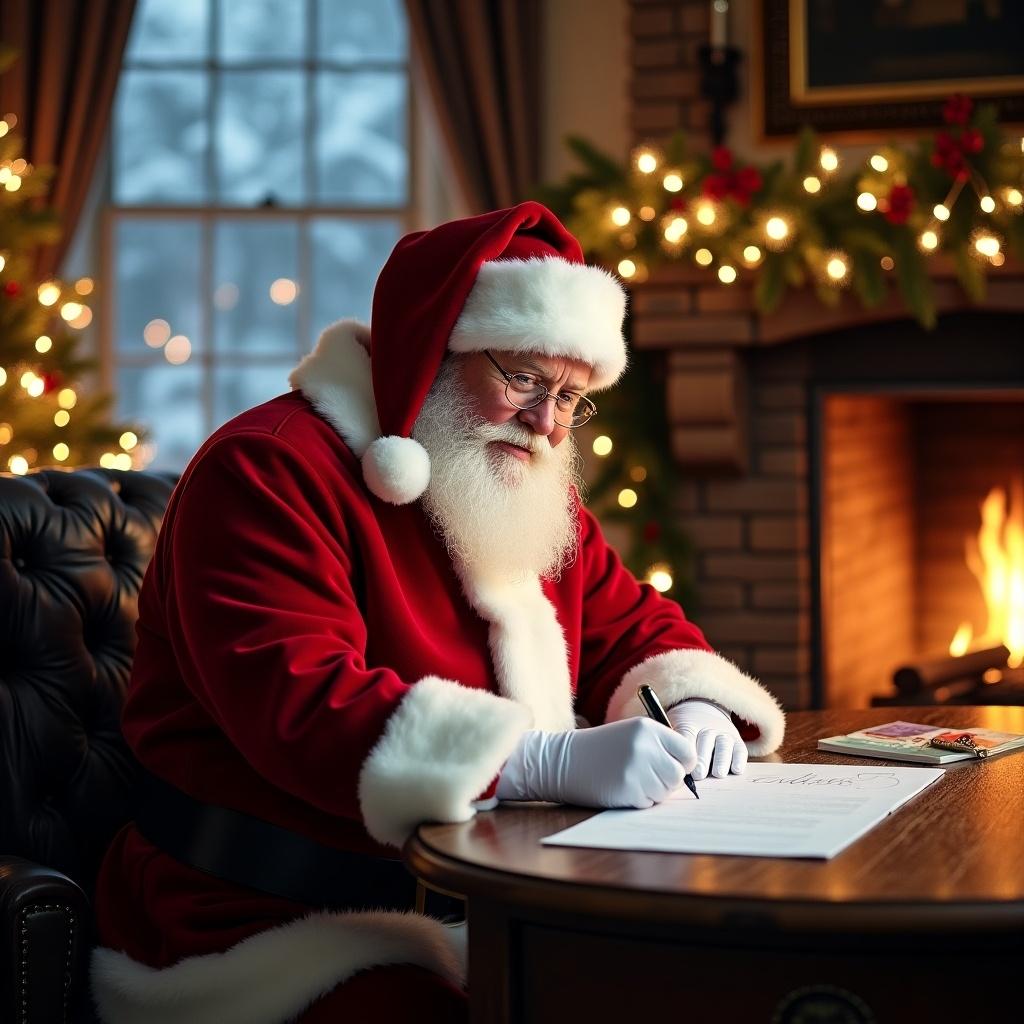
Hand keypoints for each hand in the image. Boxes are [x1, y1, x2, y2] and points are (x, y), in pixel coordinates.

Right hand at [496, 717, 697, 808]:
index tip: (669, 766)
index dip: (681, 763)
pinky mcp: (627, 790)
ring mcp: (637, 769)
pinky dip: (639, 801)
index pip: (687, 752)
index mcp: (648, 728)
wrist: (563, 760)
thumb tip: (690, 770)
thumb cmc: (600, 749)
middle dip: (667, 781)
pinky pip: (649, 803)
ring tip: (630, 780)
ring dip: (653, 792)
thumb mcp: (631, 734)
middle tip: (646, 777)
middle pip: (678, 775)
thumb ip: (660, 746)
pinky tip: (621, 788)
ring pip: (665, 791)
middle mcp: (645, 746)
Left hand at [667, 699, 746, 779]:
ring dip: (721, 760)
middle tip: (698, 774)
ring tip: (718, 773)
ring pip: (724, 746)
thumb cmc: (686, 730)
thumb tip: (668, 767)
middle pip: (706, 741)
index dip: (685, 750)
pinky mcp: (738, 742)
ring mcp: (724, 734)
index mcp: (689, 724)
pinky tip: (736, 770)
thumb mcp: (675, 729)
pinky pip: (740, 750)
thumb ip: (672, 745)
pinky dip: (739, 760)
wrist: (705, 712)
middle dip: (702, 759)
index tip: (682, 765)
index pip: (687, 735)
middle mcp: (708, 728)